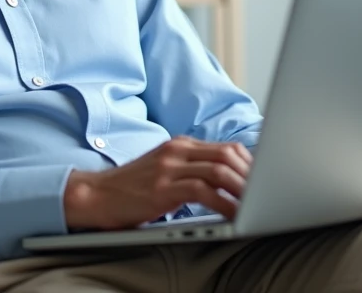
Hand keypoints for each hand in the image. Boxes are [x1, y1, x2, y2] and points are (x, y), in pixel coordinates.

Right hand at [63, 136, 252, 230]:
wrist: (94, 196)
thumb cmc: (131, 190)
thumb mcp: (164, 171)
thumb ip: (191, 170)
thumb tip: (227, 183)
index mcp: (180, 145)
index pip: (227, 148)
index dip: (251, 165)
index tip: (265, 183)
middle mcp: (177, 151)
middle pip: (228, 155)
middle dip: (252, 176)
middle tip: (267, 196)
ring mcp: (169, 167)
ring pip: (219, 171)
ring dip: (244, 190)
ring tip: (258, 206)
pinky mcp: (162, 188)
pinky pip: (203, 191)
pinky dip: (224, 204)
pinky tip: (234, 216)